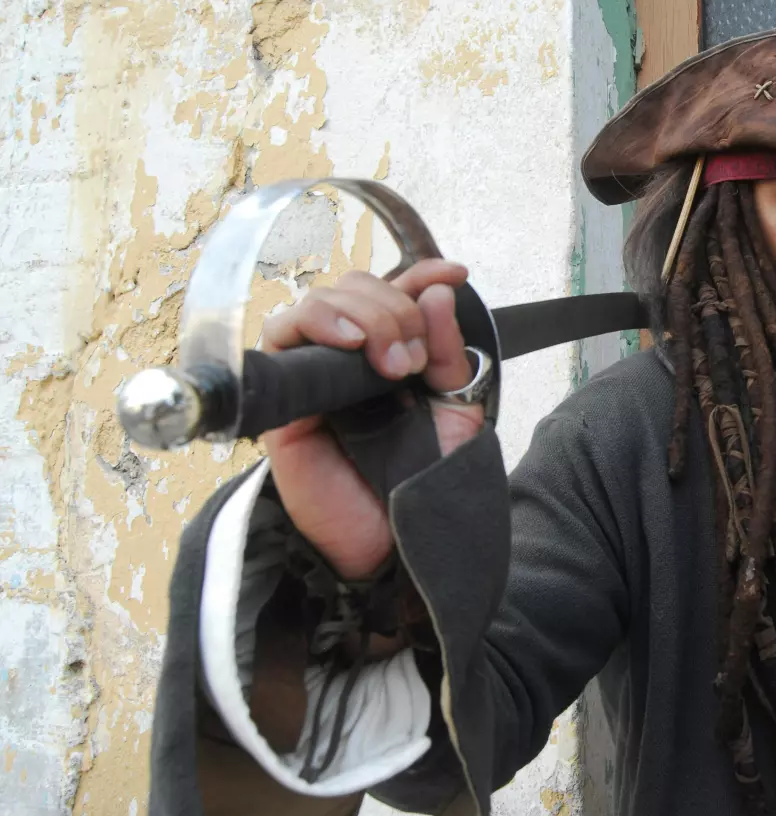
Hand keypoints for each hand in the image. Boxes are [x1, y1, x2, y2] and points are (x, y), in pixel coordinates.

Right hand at [260, 260, 485, 579]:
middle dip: (393, 308)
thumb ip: (450, 352)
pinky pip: (279, 337)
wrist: (397, 541)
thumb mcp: (455, 410)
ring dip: (363, 315)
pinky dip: (316, 323)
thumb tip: (438, 289)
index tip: (456, 274)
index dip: (421, 274)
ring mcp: (314, 373)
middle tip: (414, 361)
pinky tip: (351, 343)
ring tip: (392, 364)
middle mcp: (348, 356)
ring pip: (319, 301)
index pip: (395, 291)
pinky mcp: (283, 398)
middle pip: (355, 287)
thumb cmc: (424, 479)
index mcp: (390, 352)